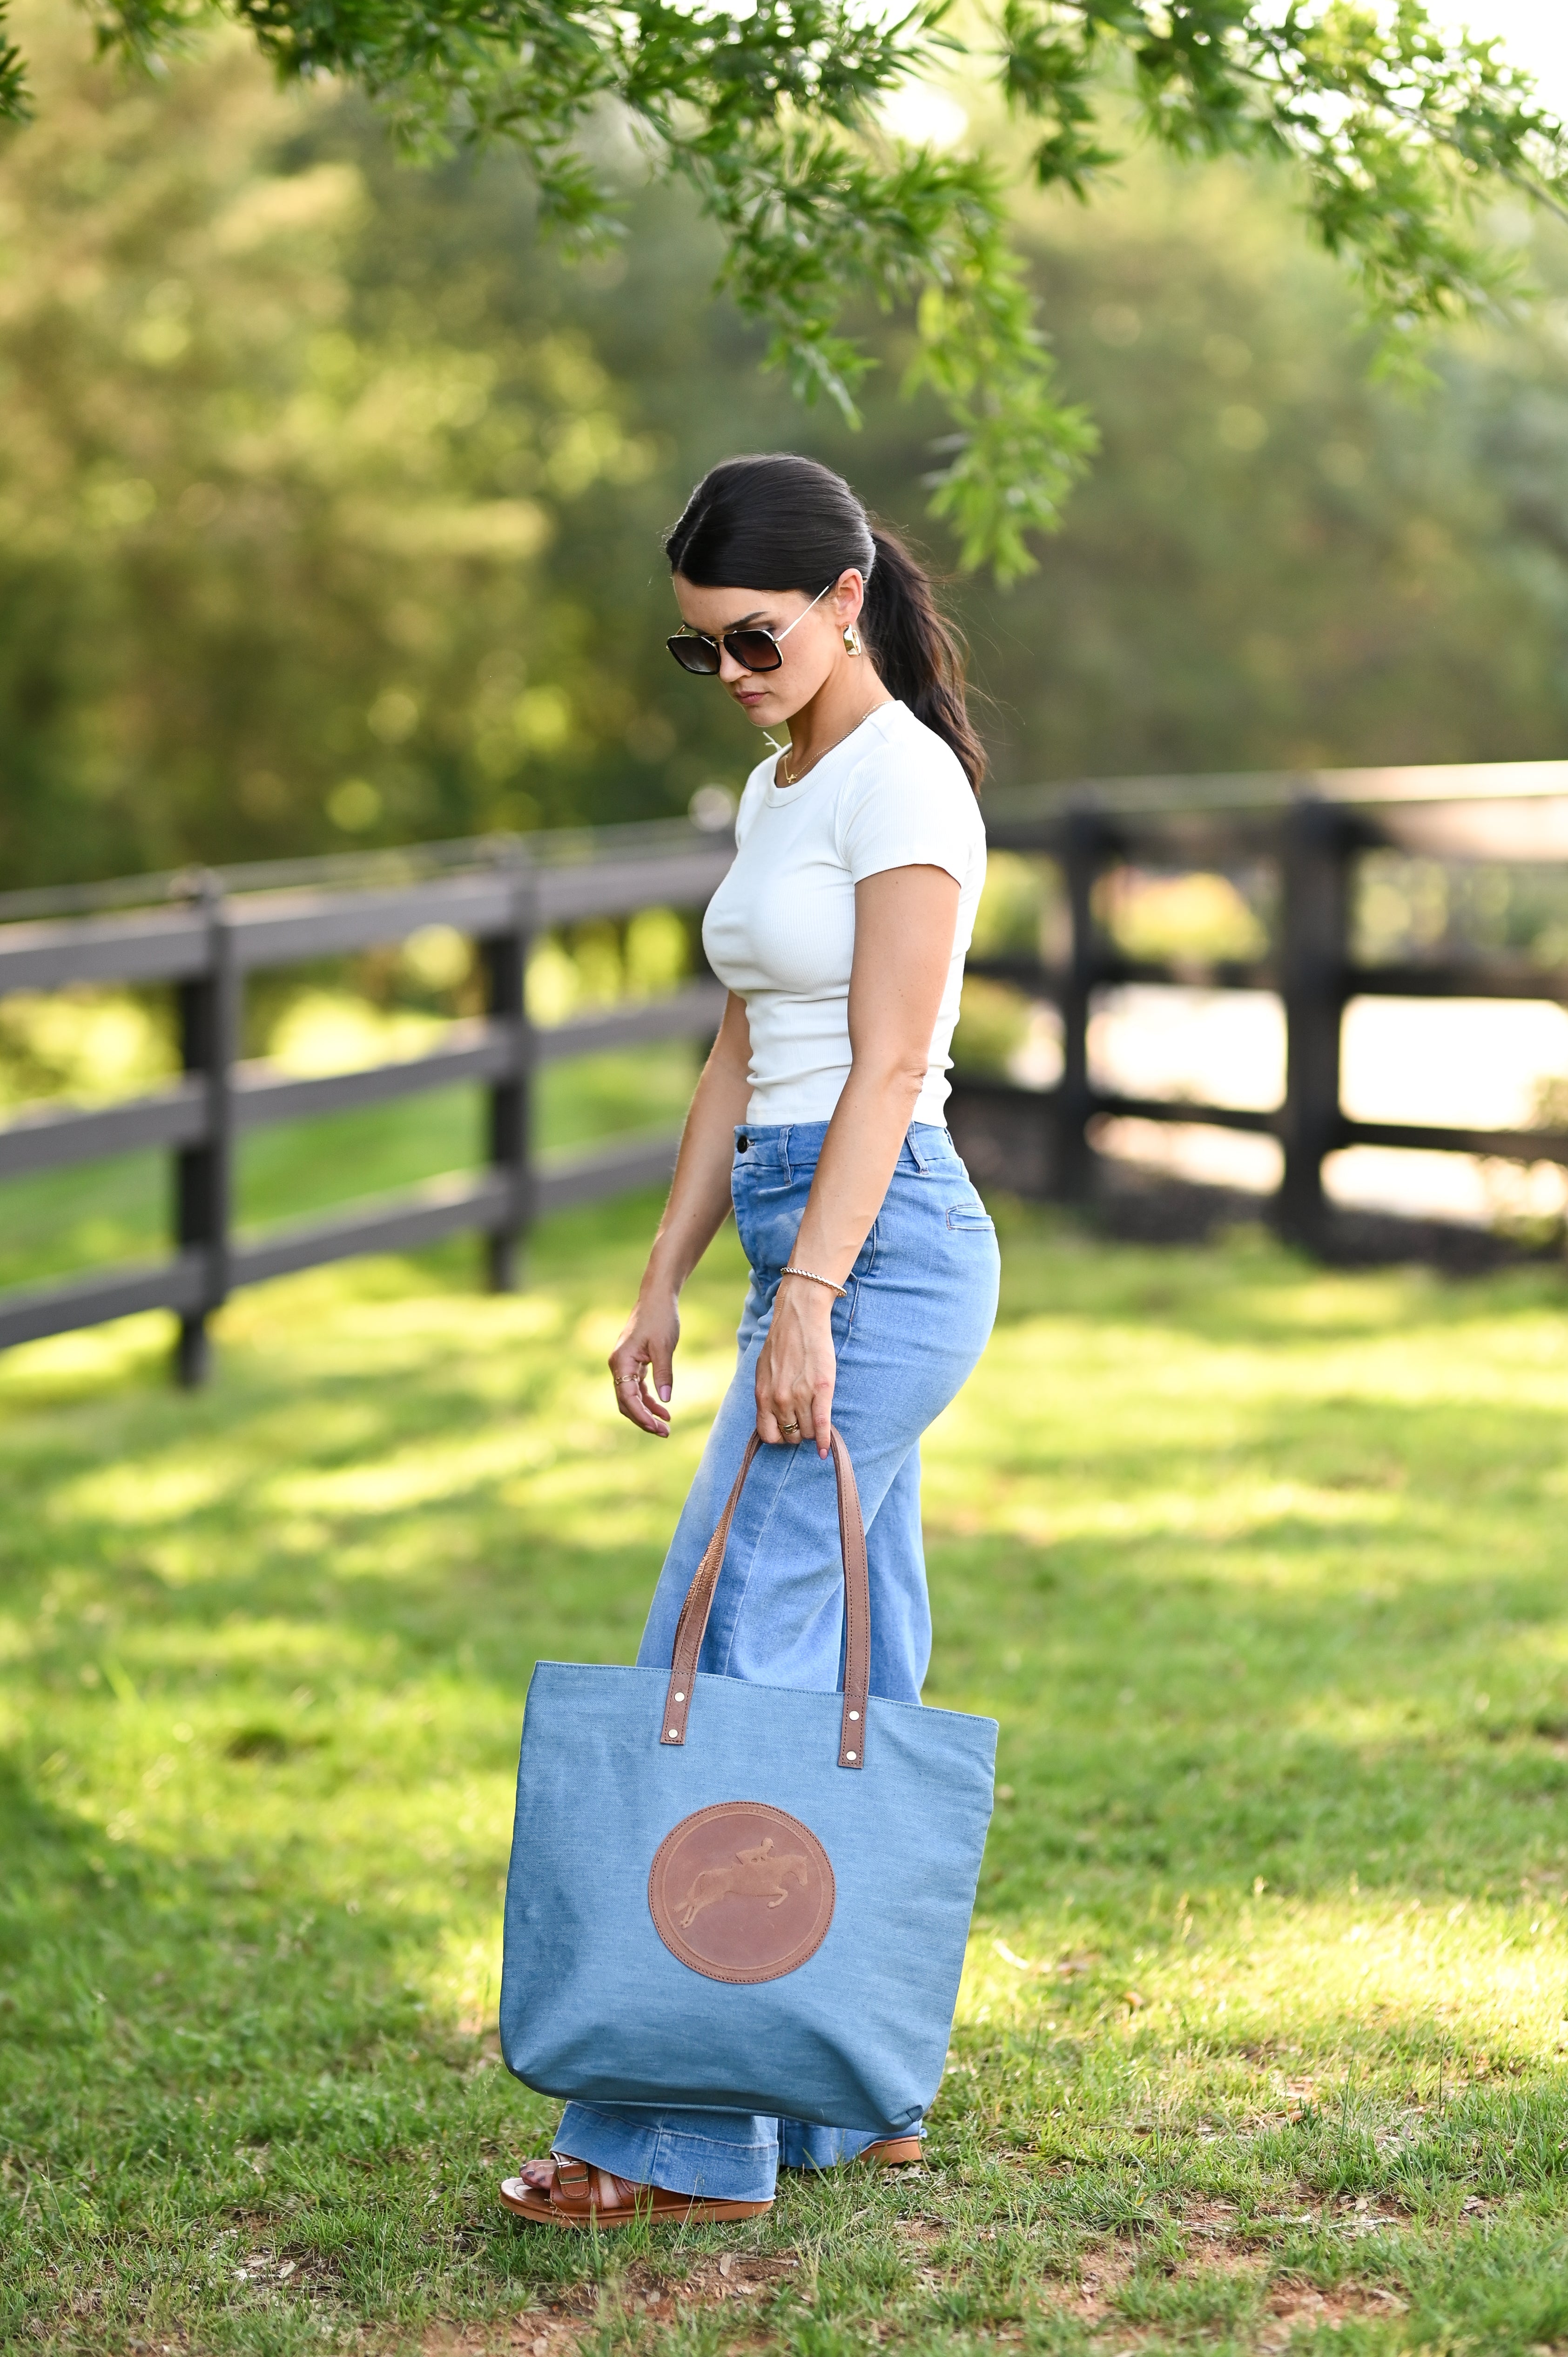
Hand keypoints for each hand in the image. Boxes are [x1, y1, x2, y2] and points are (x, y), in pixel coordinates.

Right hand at [609, 1290, 678, 1436]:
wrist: (657, 1299)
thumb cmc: (660, 1318)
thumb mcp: (664, 1346)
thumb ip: (663, 1373)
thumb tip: (664, 1400)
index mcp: (621, 1361)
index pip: (627, 1397)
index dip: (641, 1415)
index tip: (656, 1427)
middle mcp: (619, 1366)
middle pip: (626, 1402)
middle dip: (643, 1419)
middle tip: (664, 1432)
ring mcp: (625, 1366)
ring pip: (632, 1398)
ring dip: (647, 1412)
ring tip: (666, 1426)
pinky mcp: (634, 1364)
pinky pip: (638, 1389)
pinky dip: (649, 1400)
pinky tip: (664, 1410)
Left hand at [756, 1277, 835, 1457]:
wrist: (799, 1316)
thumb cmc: (781, 1342)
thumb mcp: (763, 1371)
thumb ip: (766, 1395)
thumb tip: (770, 1416)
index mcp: (763, 1396)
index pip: (768, 1436)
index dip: (780, 1437)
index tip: (788, 1431)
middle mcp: (780, 1399)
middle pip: (792, 1436)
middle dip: (798, 1433)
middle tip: (804, 1421)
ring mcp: (801, 1395)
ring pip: (809, 1433)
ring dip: (813, 1431)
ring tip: (816, 1419)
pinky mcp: (822, 1390)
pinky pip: (823, 1425)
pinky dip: (826, 1441)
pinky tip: (827, 1450)